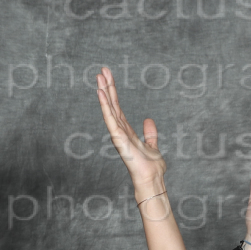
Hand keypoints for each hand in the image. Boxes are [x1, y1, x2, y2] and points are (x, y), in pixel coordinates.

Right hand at [95, 67, 167, 197]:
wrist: (152, 179)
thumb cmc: (151, 167)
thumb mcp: (152, 145)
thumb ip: (150, 133)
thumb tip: (148, 120)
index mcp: (126, 131)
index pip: (117, 107)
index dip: (113, 92)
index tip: (108, 76)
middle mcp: (120, 131)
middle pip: (112, 104)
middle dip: (107, 87)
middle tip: (102, 70)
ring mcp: (118, 135)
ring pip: (109, 109)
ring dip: (103, 93)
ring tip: (99, 77)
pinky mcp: (118, 139)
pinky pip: (110, 119)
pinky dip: (105, 106)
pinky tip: (101, 94)